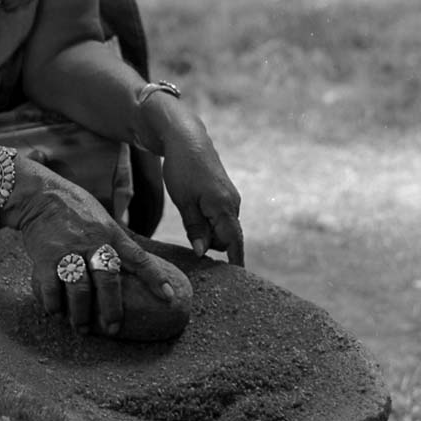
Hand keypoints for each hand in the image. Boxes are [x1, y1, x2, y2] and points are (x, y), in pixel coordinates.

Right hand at [12, 170, 183, 334]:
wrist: (42, 195)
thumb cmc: (76, 210)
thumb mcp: (104, 220)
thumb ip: (117, 242)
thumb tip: (138, 266)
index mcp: (111, 234)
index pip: (138, 257)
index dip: (155, 277)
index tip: (168, 297)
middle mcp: (92, 242)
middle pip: (107, 279)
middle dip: (112, 308)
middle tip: (113, 329)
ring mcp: (69, 249)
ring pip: (79, 288)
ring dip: (81, 313)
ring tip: (82, 328)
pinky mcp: (46, 256)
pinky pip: (51, 286)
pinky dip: (54, 303)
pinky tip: (56, 313)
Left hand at [160, 121, 243, 265]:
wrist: (187, 138)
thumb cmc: (182, 169)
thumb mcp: (183, 201)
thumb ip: (195, 228)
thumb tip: (204, 253)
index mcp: (223, 208)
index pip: (234, 243)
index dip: (235, 263)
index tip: (239, 282)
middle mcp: (232, 204)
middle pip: (226, 239)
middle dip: (211, 245)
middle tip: (188, 241)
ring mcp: (230, 198)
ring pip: (221, 228)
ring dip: (208, 232)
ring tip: (188, 218)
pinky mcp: (224, 194)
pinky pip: (220, 217)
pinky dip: (209, 222)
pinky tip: (193, 213)